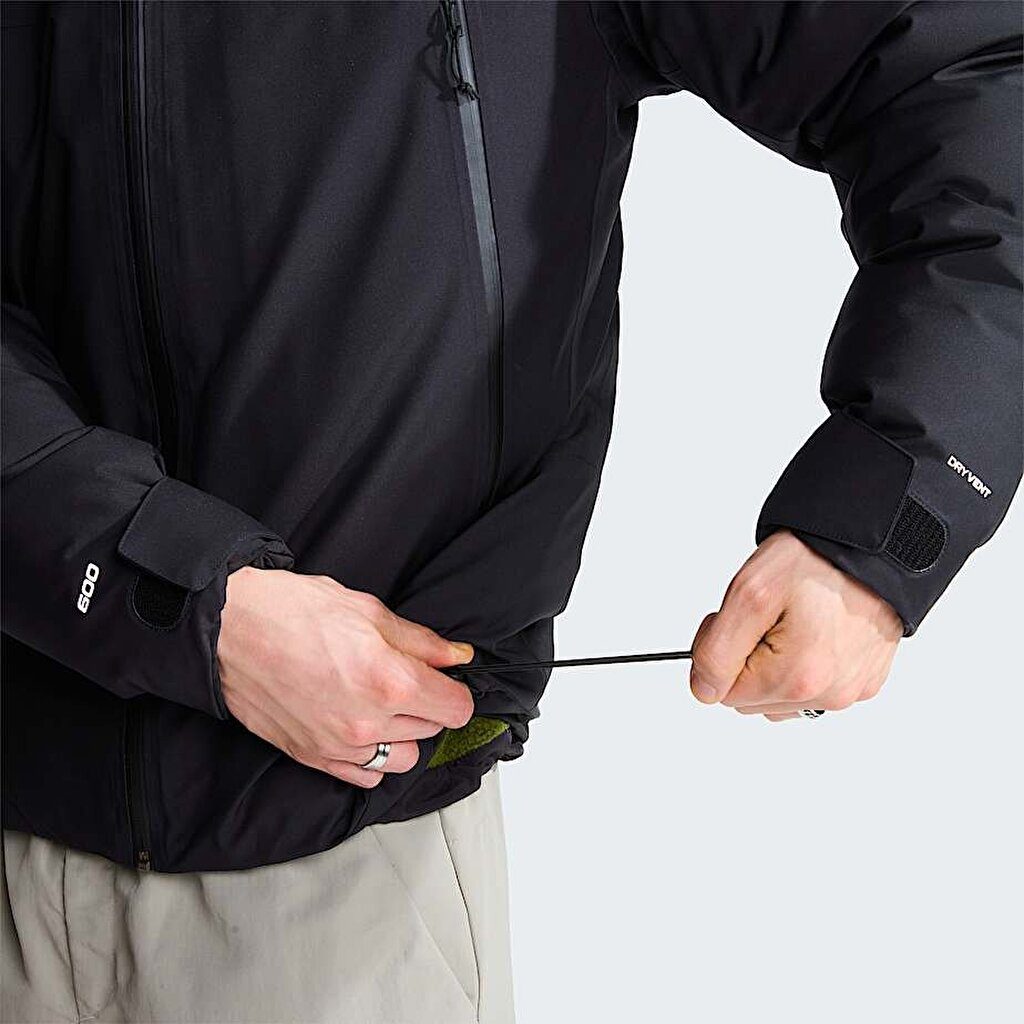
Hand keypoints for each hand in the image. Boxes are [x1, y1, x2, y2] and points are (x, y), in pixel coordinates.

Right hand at [218, 568, 474, 785]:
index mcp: (391, 682)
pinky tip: (359, 726)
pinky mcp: (313, 758)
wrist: (226, 630)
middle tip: (403, 677)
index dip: (455, 690)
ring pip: (403, 758)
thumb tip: (458, 657)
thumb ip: (421, 642)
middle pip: (431, 730)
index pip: (457, 709)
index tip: (443, 678)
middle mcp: (369, 723)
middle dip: (427, 705)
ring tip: (380, 704)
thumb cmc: (291, 611)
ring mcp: (340, 746)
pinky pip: (366, 776)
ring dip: (402, 735)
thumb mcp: (368, 610)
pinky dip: (372, 757)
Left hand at [689, 530, 901, 720]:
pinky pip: (816, 687)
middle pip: (753, 699)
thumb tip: (705, 691)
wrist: (871, 542)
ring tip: (794, 621)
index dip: (722, 652)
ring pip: (782, 697)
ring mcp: (852, 690)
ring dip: (776, 665)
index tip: (742, 621)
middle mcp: (831, 695)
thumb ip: (716, 651)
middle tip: (767, 616)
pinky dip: (805, 664)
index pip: (724, 694)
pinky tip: (815, 630)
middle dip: (748, 660)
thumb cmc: (816, 560)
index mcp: (798, 679)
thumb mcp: (747, 594)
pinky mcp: (866, 681)